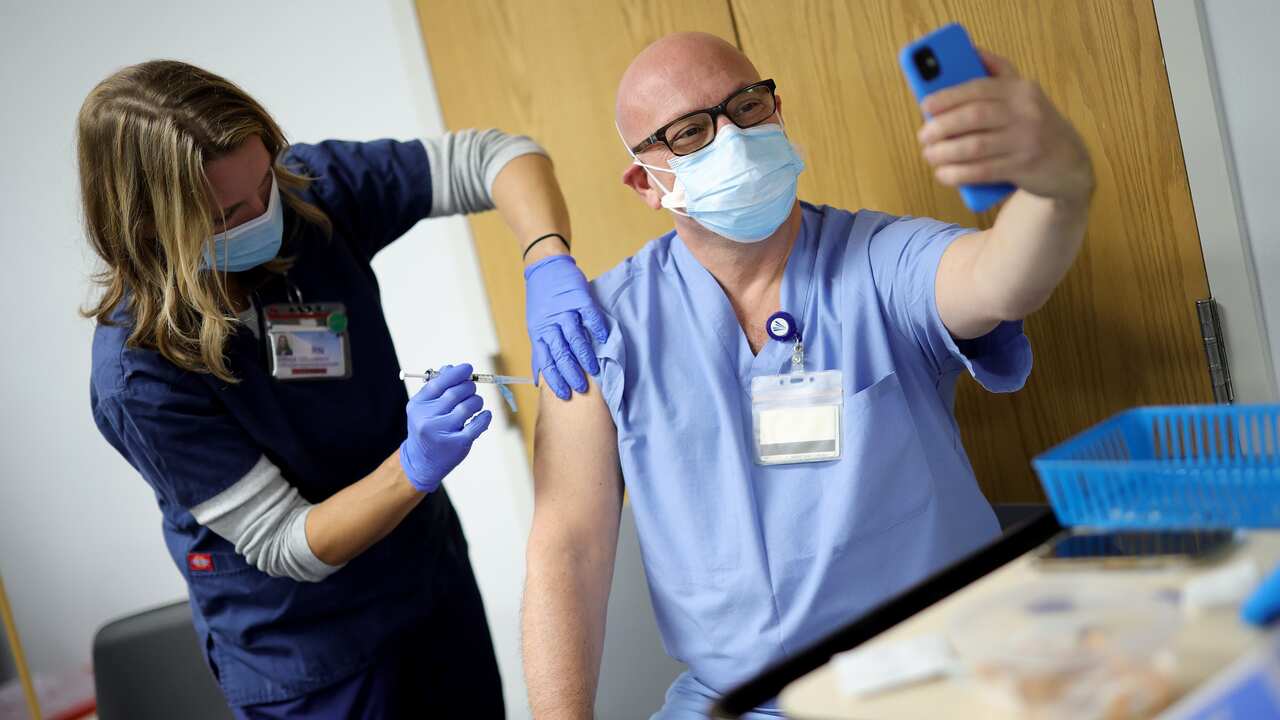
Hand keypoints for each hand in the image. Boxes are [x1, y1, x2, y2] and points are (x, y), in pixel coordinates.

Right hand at [399, 363, 491, 492]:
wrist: (422, 461)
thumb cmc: (426, 427)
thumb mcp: (423, 407)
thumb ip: (436, 388)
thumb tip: (452, 368)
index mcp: (418, 405)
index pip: (439, 383)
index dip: (456, 373)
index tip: (468, 369)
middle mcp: (428, 419)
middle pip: (456, 393)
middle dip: (469, 387)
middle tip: (471, 388)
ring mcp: (442, 432)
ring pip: (468, 406)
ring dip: (476, 401)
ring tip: (475, 404)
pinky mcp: (458, 444)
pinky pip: (478, 424)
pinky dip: (484, 417)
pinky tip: (484, 415)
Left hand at [524, 255, 608, 399]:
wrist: (545, 267)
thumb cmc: (542, 300)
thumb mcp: (536, 326)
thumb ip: (540, 349)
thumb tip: (538, 377)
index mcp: (539, 332)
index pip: (546, 360)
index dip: (555, 379)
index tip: (564, 394)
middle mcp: (551, 323)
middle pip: (560, 352)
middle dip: (570, 372)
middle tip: (580, 388)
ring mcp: (565, 310)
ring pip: (575, 337)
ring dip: (584, 355)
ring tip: (593, 371)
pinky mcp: (579, 298)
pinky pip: (590, 316)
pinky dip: (597, 328)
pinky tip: (603, 340)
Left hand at [917, 49, 1093, 204]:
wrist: (1069, 161)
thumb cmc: (1034, 124)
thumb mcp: (1023, 94)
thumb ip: (998, 72)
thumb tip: (969, 51)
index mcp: (1020, 89)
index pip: (978, 88)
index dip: (948, 97)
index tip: (925, 106)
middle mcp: (1026, 112)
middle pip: (973, 116)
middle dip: (942, 127)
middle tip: (923, 136)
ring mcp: (1026, 140)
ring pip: (976, 146)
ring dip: (945, 153)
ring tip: (929, 155)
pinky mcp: (1024, 167)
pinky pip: (983, 171)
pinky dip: (959, 174)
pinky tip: (944, 174)